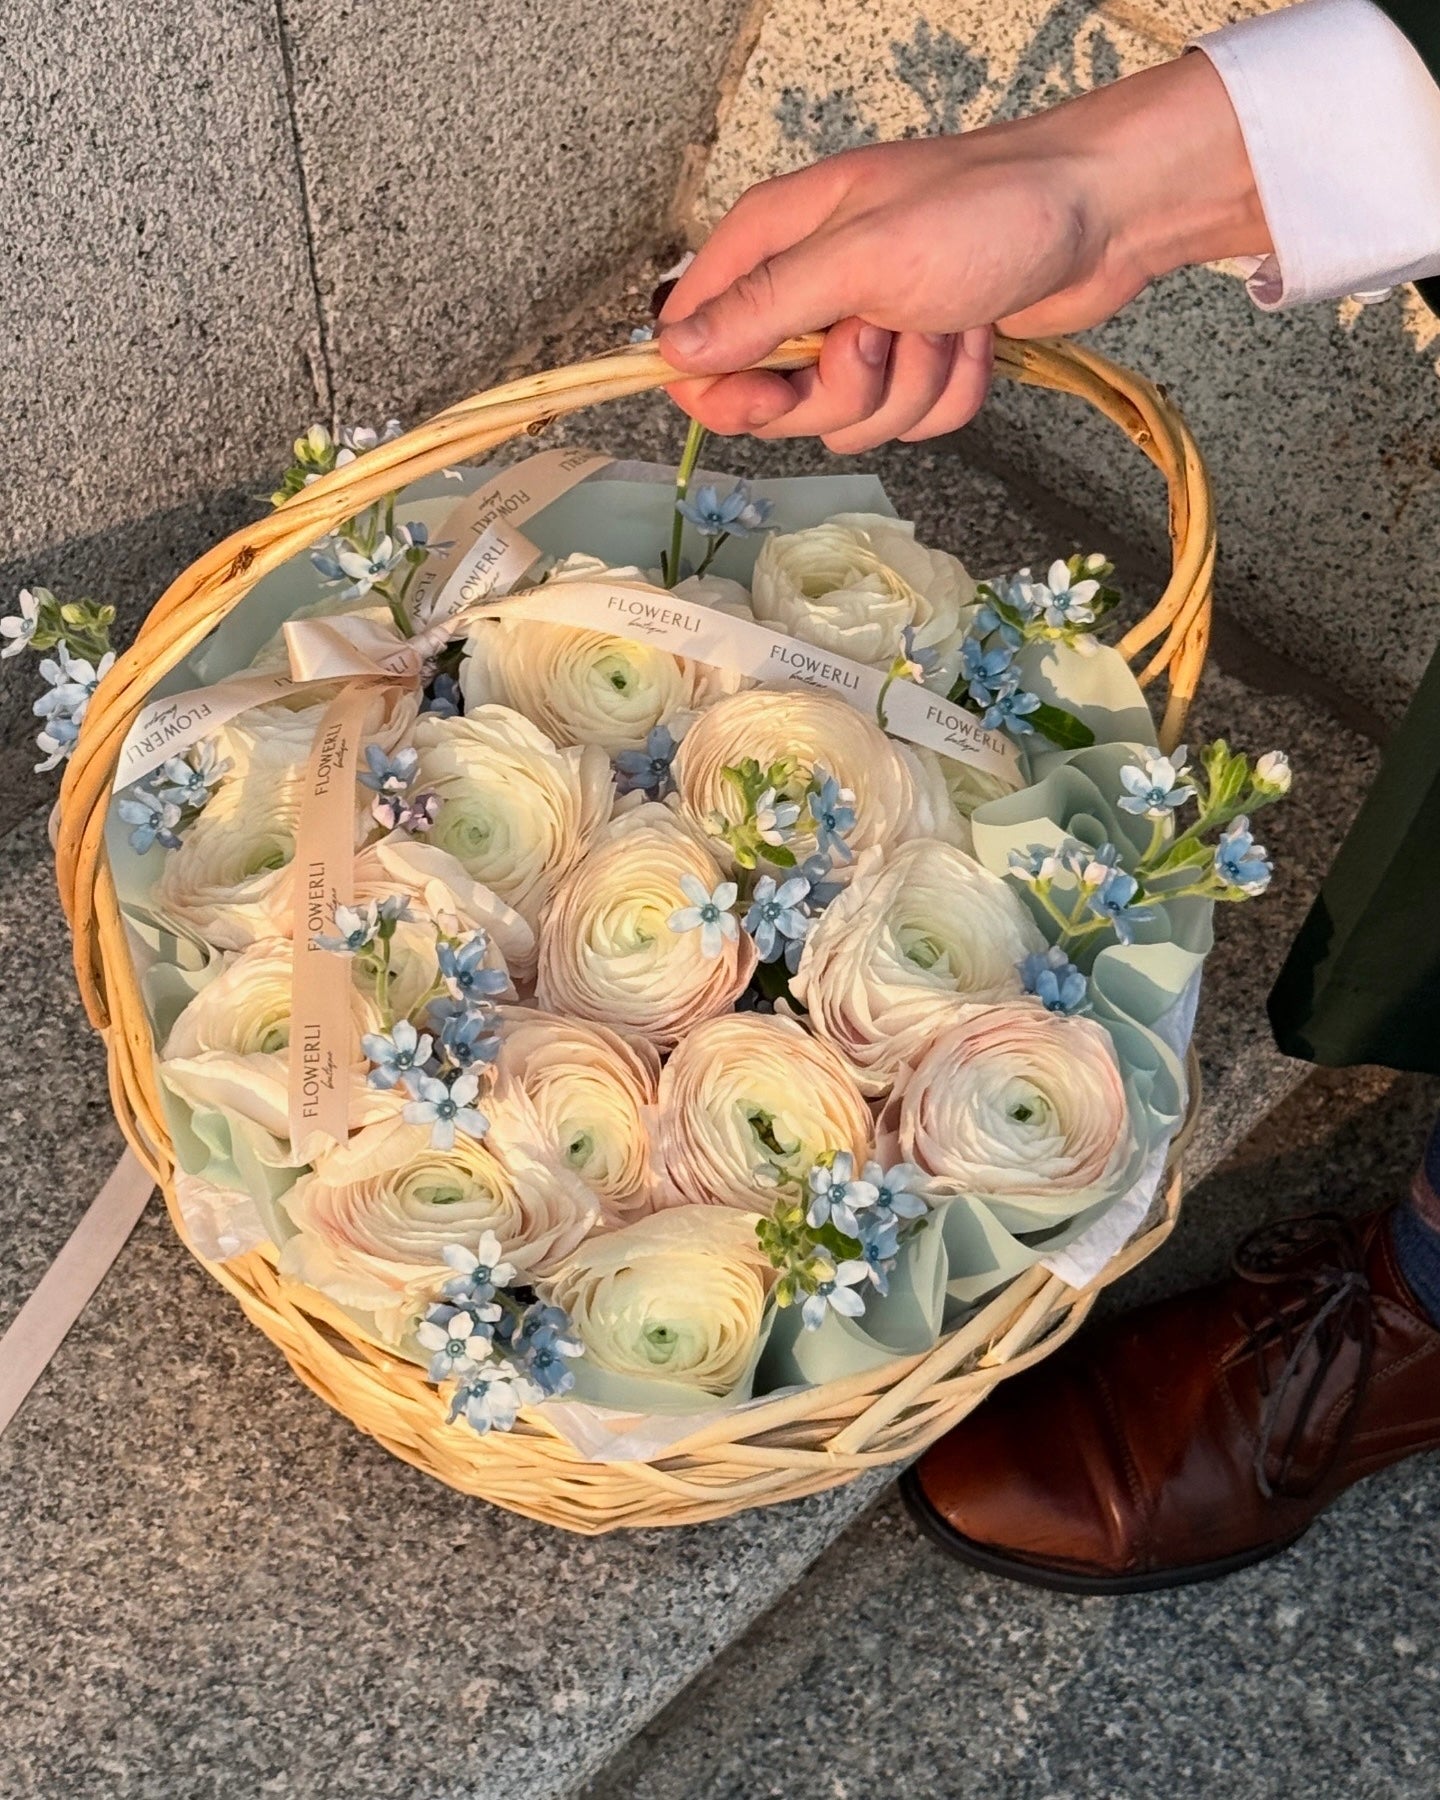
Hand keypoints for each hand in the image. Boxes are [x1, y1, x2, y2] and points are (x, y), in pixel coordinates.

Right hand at [658, 53, 1270, 450]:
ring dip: (909, 387)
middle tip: (881, 339)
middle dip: (842, 389)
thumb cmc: (985, 209)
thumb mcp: (860, 257)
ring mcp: (870, 330)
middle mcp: (814, 289)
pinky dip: (952, 390)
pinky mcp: (921, 361)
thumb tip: (676, 350)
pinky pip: (912, 422)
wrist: (1101, 214)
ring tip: (944, 323)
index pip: (698, 336)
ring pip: (850, 420)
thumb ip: (764, 308)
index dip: (721, 386)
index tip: (764, 396)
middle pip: (777, 398)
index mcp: (777, 243)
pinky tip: (974, 335)